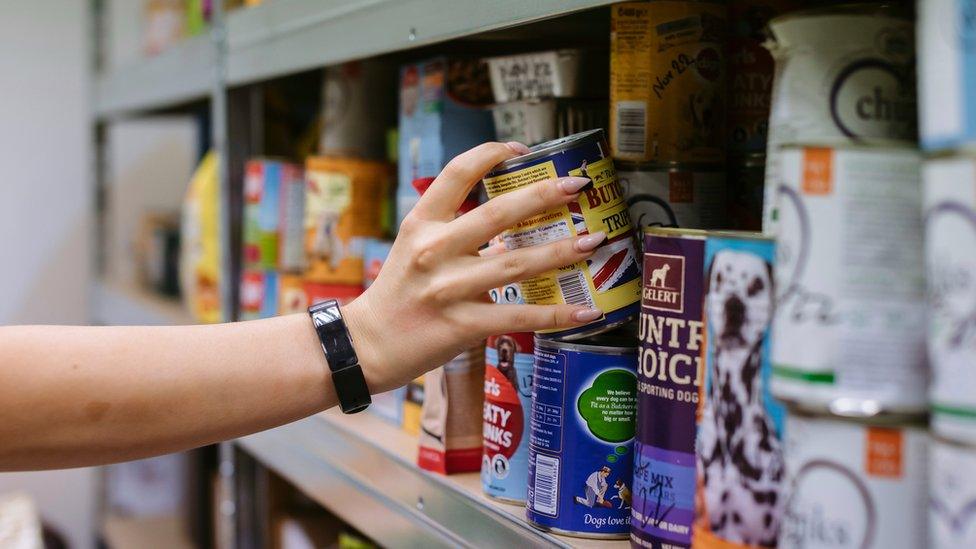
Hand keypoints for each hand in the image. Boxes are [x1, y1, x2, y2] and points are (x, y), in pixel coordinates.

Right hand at [342, 141, 605, 392]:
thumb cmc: (399, 294)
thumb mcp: (416, 249)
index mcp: (422, 224)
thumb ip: (457, 233)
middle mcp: (434, 250)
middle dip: (542, 195)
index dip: (491, 155)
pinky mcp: (462, 324)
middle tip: (577, 186)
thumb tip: (512, 227)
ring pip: (515, 264)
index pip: (457, 173)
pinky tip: (585, 312)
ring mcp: (448, 288)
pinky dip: (555, 314)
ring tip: (593, 242)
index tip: (522, 149)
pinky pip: (518, 317)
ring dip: (560, 252)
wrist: (368, 345)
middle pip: (496, 213)